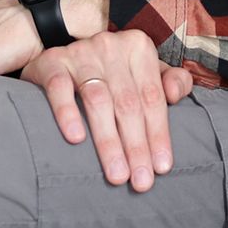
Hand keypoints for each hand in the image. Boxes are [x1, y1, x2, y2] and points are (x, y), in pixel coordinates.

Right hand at [20, 30, 194, 192]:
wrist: (62, 55)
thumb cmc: (112, 71)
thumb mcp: (144, 71)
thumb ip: (170, 82)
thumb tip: (176, 95)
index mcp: (139, 47)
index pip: (152, 97)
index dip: (159, 134)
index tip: (161, 167)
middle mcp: (111, 46)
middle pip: (127, 103)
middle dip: (136, 146)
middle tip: (140, 181)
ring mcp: (80, 53)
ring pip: (97, 100)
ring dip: (108, 141)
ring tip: (116, 174)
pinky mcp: (51, 62)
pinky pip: (59, 89)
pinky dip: (68, 113)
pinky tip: (76, 139)